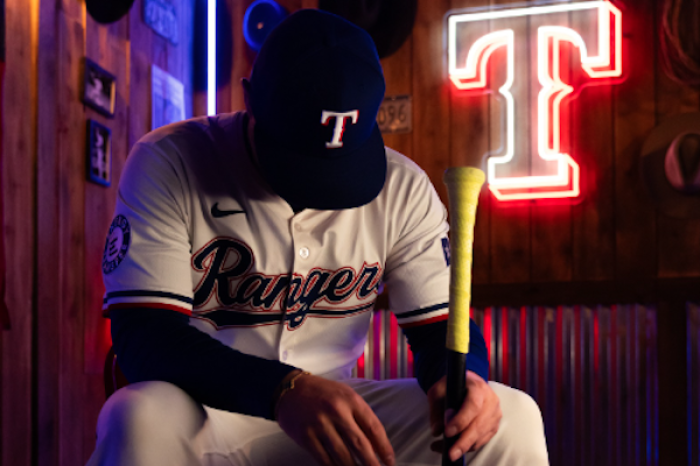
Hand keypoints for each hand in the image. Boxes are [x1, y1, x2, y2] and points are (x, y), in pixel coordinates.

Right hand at [276, 372, 394, 465]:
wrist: (289, 389)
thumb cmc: (323, 393)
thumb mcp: (345, 395)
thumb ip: (361, 416)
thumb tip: (377, 444)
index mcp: (350, 400)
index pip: (373, 427)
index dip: (384, 448)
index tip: (390, 461)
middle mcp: (336, 411)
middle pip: (360, 445)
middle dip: (372, 464)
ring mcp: (320, 425)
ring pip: (343, 456)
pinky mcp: (306, 437)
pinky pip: (324, 460)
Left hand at [427, 371, 500, 460]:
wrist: (468, 384)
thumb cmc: (453, 386)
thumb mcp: (439, 390)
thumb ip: (436, 408)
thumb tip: (437, 430)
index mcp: (477, 387)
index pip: (472, 405)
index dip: (461, 420)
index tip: (448, 432)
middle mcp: (491, 400)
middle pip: (479, 425)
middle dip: (463, 442)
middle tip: (450, 453)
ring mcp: (495, 414)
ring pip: (481, 435)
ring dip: (463, 446)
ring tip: (445, 450)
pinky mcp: (494, 425)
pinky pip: (482, 440)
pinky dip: (469, 446)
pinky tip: (455, 447)